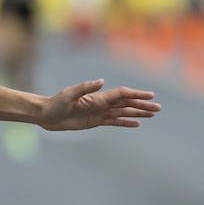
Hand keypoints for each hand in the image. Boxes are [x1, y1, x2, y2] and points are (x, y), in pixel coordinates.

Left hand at [39, 79, 159, 130]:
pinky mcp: (94, 122)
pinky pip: (113, 122)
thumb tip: (101, 81)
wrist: (45, 114)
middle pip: (126, 103)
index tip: (150, 95)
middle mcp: (100, 104)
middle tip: (158, 108)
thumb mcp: (68, 94)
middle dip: (142, 105)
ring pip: (123, 112)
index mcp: (96, 97)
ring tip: (152, 114)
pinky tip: (136, 123)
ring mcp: (98, 113)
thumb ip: (84, 88)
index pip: (121, 94)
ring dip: (138, 113)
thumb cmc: (54, 103)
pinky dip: (125, 122)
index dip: (136, 94)